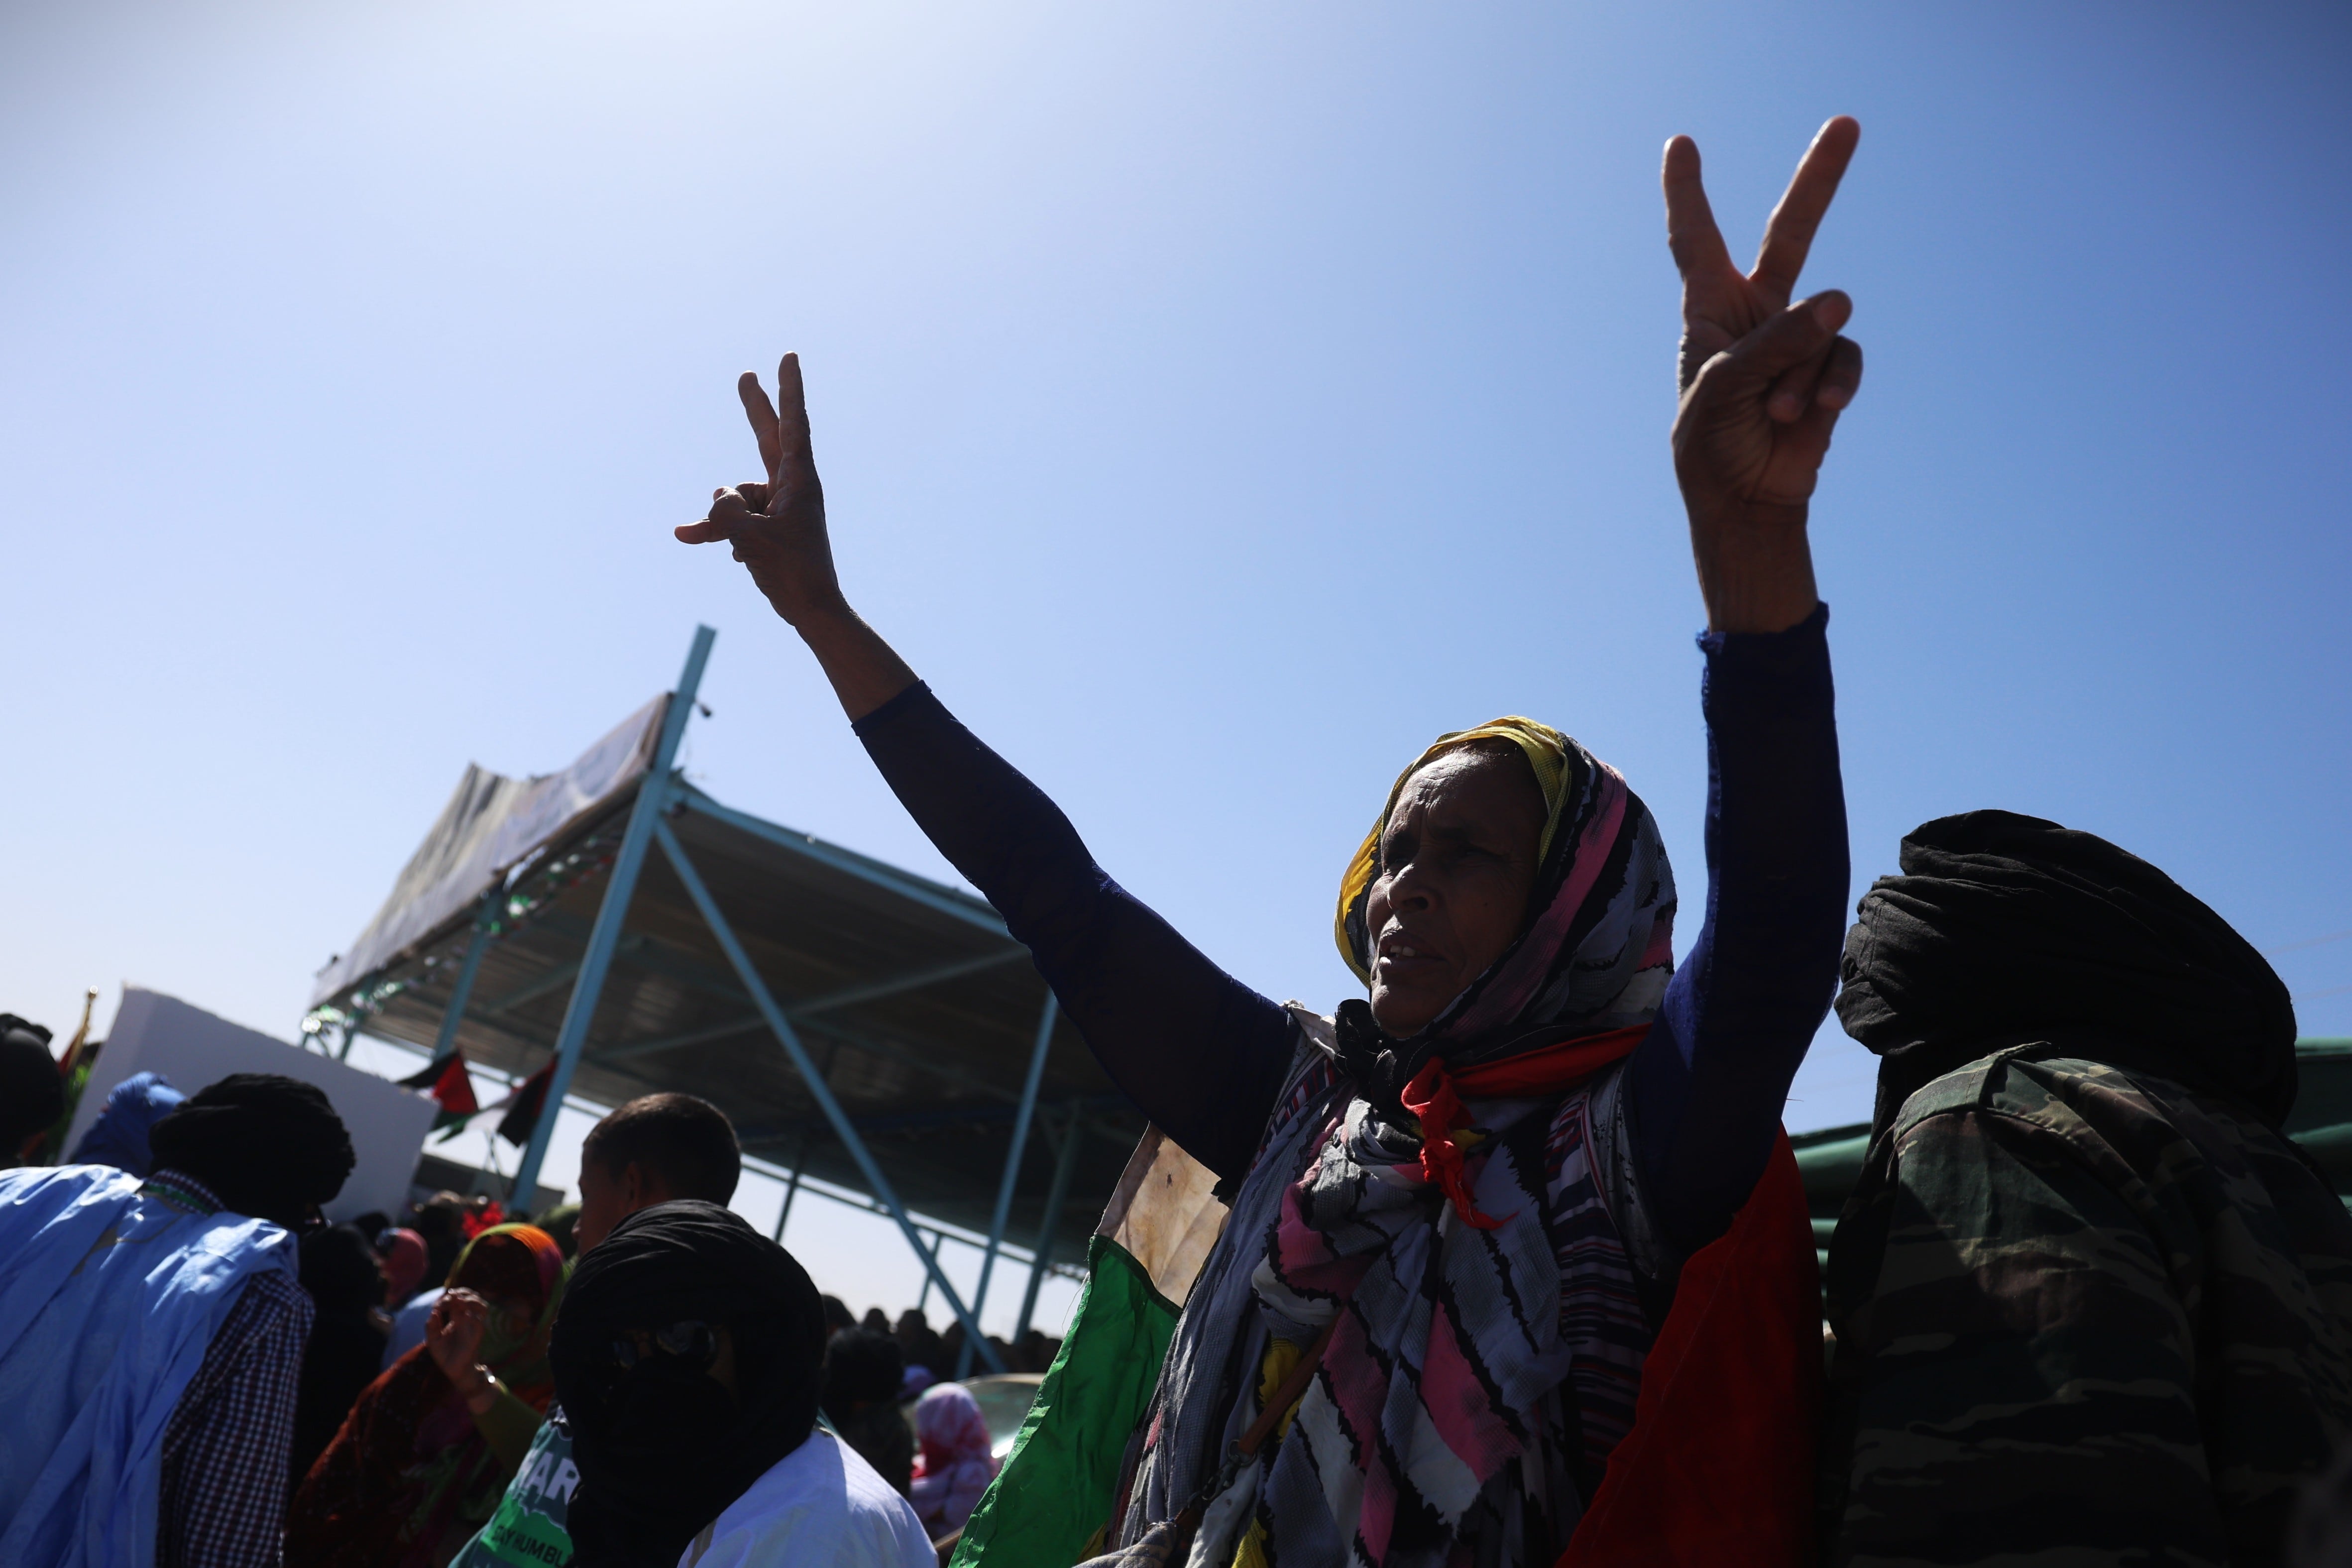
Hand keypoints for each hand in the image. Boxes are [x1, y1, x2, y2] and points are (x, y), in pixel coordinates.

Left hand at [425, 1288, 491, 1391]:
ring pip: (482, 1307)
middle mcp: (467, 1320)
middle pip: (473, 1297)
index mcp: (456, 1317)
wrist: (453, 1371)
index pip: (457, 1299)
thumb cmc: (444, 1355)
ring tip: (460, 1300)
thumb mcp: (432, 1340)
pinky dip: (474, 1317)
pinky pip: (480, 1324)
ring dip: (472, 1300)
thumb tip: (434, 1312)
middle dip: (464, 1292)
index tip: (437, 1306)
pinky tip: (464, 1315)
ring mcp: (473, 1327)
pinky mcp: (476, 1338)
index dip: (449, 1298)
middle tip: (452, 1295)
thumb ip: (431, 1326)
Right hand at [677, 354, 919, 719]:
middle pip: (766, 438)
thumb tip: (720, 498)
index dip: (788, 389)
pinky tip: (740, 560)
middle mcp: (792, 486)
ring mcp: (780, 506)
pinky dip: (728, 537)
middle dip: (754, 409)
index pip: (793, 423)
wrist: (812, 611)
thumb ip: (726, 509)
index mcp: (799, 479)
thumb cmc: (791, 572)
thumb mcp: (749, 537)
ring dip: (717, 520)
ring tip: (711, 542)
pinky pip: (737, 521)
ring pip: (736, 497)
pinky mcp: (770, 527)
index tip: (788, 357)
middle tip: (746, 375)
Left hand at [1664, 117, 1863, 631]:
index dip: (1688, 191)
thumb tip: (1839, 301)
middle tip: (1849, 122)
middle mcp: (1755, 312)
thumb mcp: (1725, 390)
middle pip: (1791, 232)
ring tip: (1775, 415)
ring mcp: (1797, 337)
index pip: (1694, 239)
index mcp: (1708, 310)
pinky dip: (1831, 390)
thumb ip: (1775, 343)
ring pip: (1823, 322)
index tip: (1681, 143)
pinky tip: (1815, 416)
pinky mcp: (1829, 368)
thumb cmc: (1712, 445)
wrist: (1744, 503)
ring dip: (1801, 375)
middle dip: (1820, 180)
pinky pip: (1844, 359)